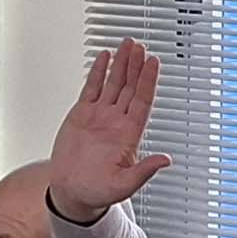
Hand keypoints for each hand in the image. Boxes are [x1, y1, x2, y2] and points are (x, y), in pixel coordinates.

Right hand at [44, 41, 173, 224]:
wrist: (71, 191)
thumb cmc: (97, 191)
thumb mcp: (124, 185)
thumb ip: (144, 171)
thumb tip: (165, 160)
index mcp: (129, 135)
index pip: (142, 101)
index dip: (148, 81)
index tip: (153, 63)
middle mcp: (117, 121)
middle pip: (130, 87)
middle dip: (136, 66)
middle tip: (140, 47)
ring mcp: (100, 115)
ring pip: (114, 84)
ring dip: (121, 64)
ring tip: (127, 45)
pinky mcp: (82, 114)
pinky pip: (92, 88)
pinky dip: (98, 72)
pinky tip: (105, 57)